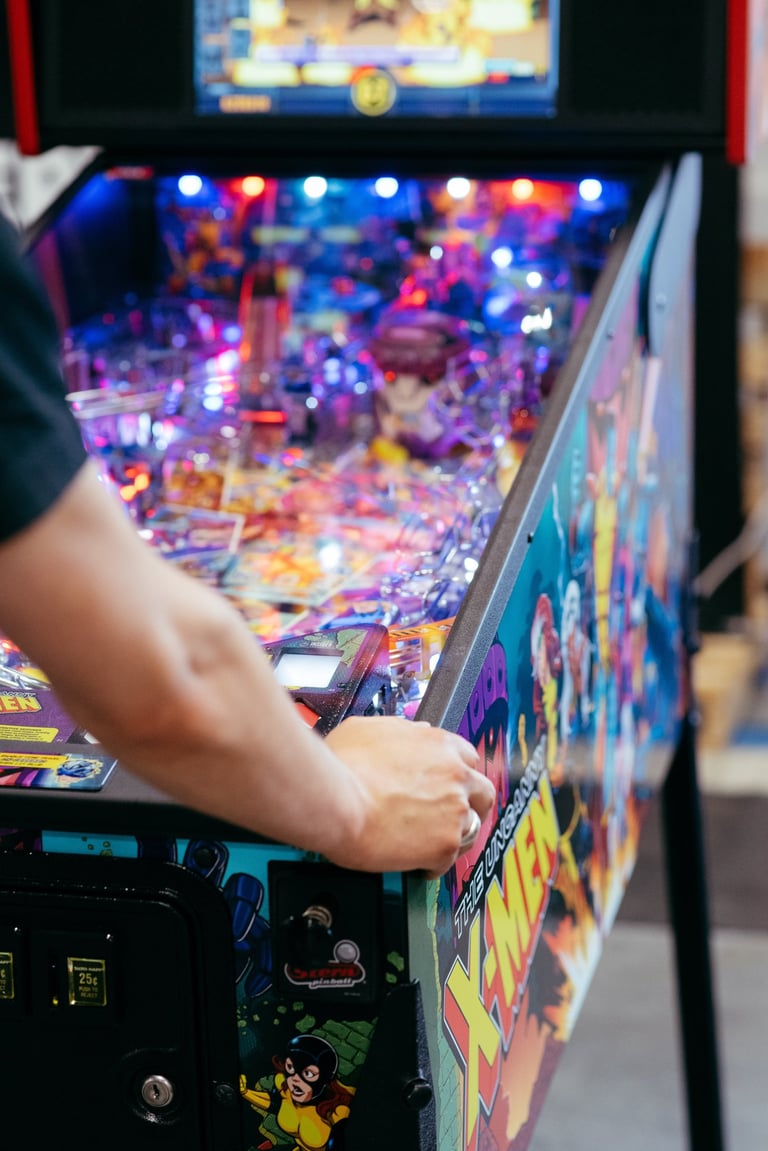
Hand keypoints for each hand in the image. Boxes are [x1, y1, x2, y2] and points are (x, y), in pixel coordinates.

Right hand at [324, 715, 495, 877]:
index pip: (467, 758)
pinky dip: (432, 864)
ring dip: (453, 835)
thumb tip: (410, 734)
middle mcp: (454, 774)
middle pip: (482, 793)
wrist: (335, 799)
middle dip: (472, 806)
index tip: (448, 785)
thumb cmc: (342, 765)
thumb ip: (401, 731)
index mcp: (439, 744)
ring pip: (471, 828)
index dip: (457, 775)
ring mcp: (454, 810)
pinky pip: (448, 860)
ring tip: (429, 843)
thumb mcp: (370, 729)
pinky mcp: (445, 844)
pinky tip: (415, 863)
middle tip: (453, 816)